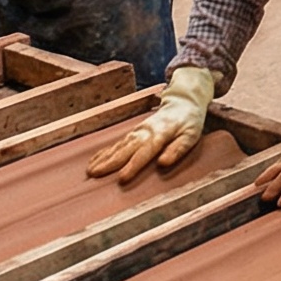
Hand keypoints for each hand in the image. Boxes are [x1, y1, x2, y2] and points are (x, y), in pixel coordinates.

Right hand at [87, 66, 218, 182]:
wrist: (183, 102)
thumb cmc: (189, 122)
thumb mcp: (191, 135)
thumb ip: (178, 149)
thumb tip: (163, 163)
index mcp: (160, 134)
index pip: (144, 153)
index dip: (133, 166)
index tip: (121, 178)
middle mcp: (144, 132)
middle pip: (125, 149)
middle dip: (109, 163)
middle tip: (94, 174)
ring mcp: (137, 132)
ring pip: (118, 146)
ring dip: (103, 158)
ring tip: (90, 170)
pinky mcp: (134, 132)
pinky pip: (117, 143)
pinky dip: (105, 152)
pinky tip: (94, 160)